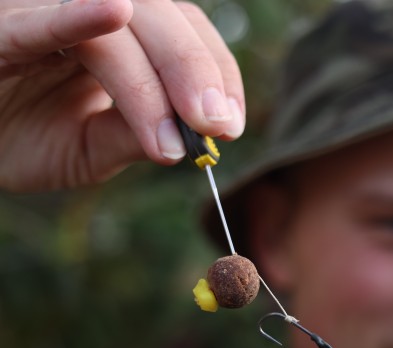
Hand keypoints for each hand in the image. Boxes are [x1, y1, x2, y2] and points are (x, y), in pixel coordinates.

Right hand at [0, 0, 243, 191]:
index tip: (230, 125)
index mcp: (117, 29)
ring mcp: (38, 10)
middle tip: (216, 129)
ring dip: (149, 78)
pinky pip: (33, 21)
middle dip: (195, 73)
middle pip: (159, 17)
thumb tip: (192, 142)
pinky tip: (110, 12)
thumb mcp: (86, 147)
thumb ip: (133, 137)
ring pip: (114, 26)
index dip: (217, 72)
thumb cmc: (15, 129)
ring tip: (172, 134)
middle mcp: (83, 7)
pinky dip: (72, 18)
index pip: (185, 31)